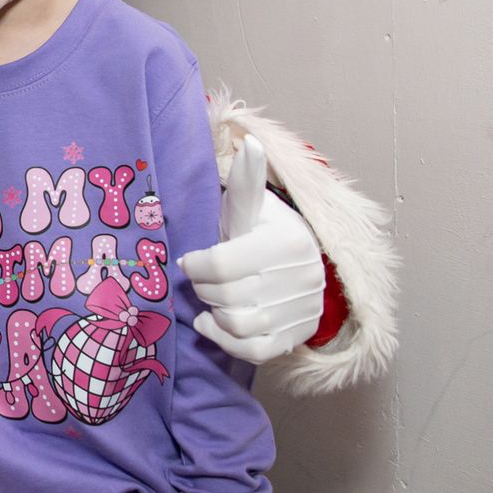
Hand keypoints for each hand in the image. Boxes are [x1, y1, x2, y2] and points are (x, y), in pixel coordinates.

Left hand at [179, 138, 324, 363]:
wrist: (300, 265)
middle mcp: (300, 277)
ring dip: (215, 313)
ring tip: (214, 298)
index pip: (218, 265)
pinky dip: (225, 340)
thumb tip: (248, 142)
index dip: (194, 265)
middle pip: (224, 296)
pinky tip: (214, 323)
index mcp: (286, 241)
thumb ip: (245, 180)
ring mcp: (301, 310)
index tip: (191, 260)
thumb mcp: (251, 207)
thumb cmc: (262, 233)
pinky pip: (252, 350)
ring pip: (236, 324)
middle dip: (203, 289)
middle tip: (203, 280)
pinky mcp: (296, 337)